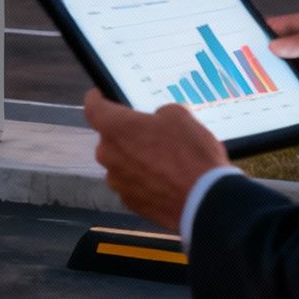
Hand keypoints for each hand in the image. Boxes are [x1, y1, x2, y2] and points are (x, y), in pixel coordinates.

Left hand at [84, 89, 229, 233]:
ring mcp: (118, 182)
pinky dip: (146, 181)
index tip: (102, 95)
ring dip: (137, 159)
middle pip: (111, 138)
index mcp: (116, 128)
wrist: (206, 201)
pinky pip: (133, 184)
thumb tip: (159, 120)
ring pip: (122, 163)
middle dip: (129, 134)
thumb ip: (160, 113)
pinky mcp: (130, 203)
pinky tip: (168, 180)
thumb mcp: (181, 116)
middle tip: (153, 133)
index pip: (93, 107)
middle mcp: (109, 156)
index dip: (98, 98)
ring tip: (166, 160)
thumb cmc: (191, 155)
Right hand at [265, 12, 298, 143]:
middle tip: (248, 53)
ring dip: (276, 76)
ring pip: (292, 75)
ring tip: (253, 76)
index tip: (256, 29)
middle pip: (292, 50)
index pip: (298, 24)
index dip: (278, 25)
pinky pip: (297, 98)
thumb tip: (276, 45)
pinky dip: (285, 97)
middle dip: (272, 51)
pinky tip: (271, 98)